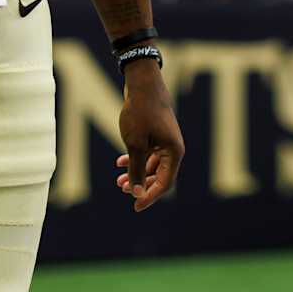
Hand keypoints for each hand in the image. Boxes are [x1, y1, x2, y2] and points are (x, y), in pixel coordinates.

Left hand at [113, 60, 183, 211]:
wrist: (143, 84)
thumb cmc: (140, 113)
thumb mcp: (135, 145)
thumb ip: (137, 170)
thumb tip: (137, 193)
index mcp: (174, 153)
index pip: (164, 183)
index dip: (149, 196)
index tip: (134, 207)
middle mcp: (173, 148)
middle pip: (159, 176)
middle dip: (141, 185)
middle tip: (122, 189)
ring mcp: (166, 140)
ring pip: (152, 165)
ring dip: (137, 173)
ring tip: (118, 180)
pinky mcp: (157, 134)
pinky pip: (149, 153)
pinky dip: (135, 159)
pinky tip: (119, 162)